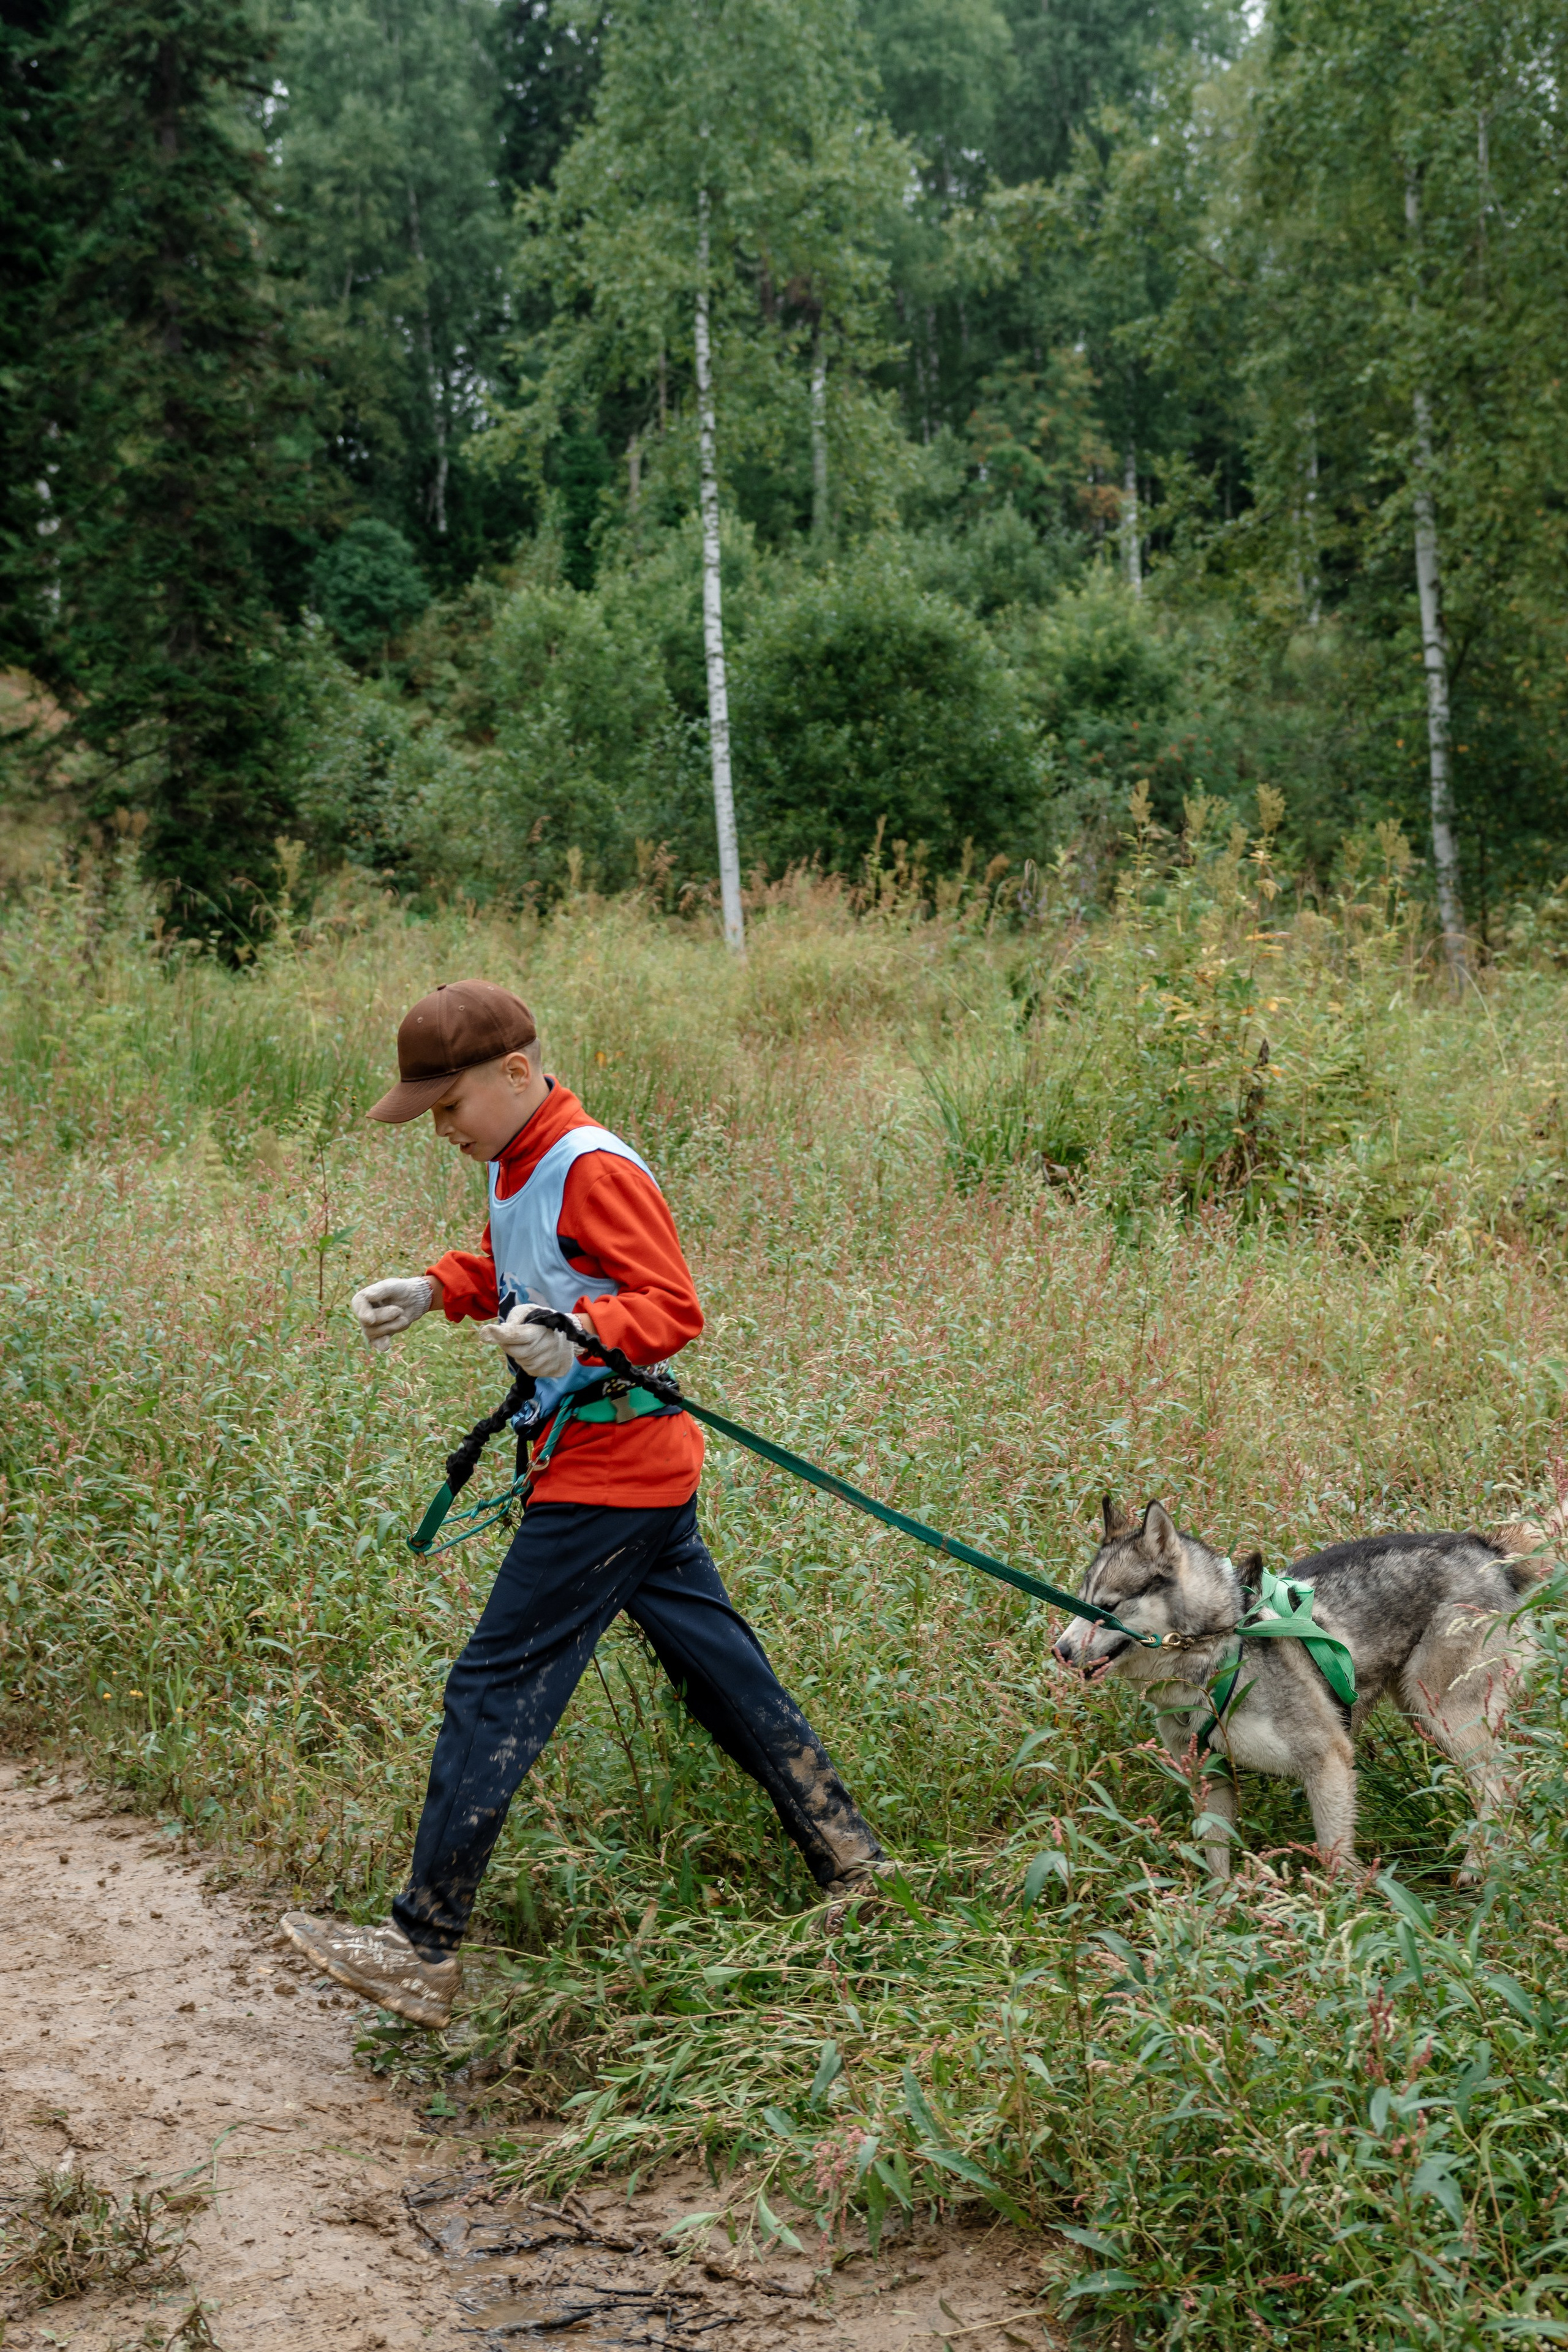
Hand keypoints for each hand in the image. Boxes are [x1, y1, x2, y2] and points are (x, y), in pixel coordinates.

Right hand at [351, 1276, 433, 1352]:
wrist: (414, 1300)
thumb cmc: (400, 1290)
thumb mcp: (392, 1286)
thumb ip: (380, 1290)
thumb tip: (367, 1295)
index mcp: (362, 1299)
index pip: (358, 1305)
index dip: (363, 1313)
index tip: (371, 1319)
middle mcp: (363, 1314)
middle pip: (367, 1322)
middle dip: (386, 1317)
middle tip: (399, 1310)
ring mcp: (370, 1326)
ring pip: (374, 1333)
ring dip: (393, 1326)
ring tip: (404, 1318)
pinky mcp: (380, 1336)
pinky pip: (378, 1343)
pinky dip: (381, 1344)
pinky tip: (386, 1346)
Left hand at [477, 1305, 593, 1379]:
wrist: (571, 1336)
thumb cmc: (544, 1320)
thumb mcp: (530, 1311)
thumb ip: (514, 1319)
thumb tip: (497, 1332)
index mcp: (535, 1332)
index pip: (514, 1334)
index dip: (499, 1334)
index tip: (485, 1331)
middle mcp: (540, 1350)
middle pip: (511, 1350)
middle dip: (509, 1343)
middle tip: (518, 1336)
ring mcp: (544, 1364)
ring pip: (519, 1361)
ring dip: (519, 1352)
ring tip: (531, 1343)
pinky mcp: (548, 1372)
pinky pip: (528, 1368)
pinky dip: (528, 1360)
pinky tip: (537, 1353)